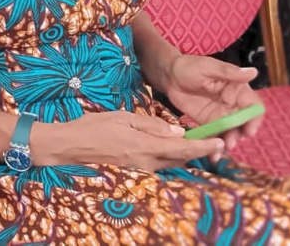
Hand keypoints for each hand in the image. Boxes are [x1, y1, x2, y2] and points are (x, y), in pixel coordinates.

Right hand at [33, 111, 222, 171]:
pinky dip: (167, 157)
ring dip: (182, 154)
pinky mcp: (133, 173)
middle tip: (214, 142)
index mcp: (145, 146)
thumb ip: (150, 124)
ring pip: (169, 162)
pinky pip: (157, 165)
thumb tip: (177, 130)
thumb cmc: (92, 128)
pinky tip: (167, 149)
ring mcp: (140, 171)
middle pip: (179, 158)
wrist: (68, 148)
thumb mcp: (121, 117)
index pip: (182, 149)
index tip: (220, 143)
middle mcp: (146, 163)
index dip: (203, 147)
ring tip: (193, 144)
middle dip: (197, 151)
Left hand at [164, 54, 262, 153]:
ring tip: (220, 150)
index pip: (253, 106)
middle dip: (239, 135)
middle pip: (244, 123)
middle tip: (230, 143)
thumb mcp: (209, 67)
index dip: (254, 119)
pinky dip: (214, 146)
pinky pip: (216, 136)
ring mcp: (221, 115)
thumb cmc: (189, 65)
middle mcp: (233, 104)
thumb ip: (229, 73)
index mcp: (237, 89)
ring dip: (228, 142)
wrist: (168, 75)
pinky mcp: (209, 122)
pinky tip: (212, 155)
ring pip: (231, 132)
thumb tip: (253, 72)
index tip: (248, 130)